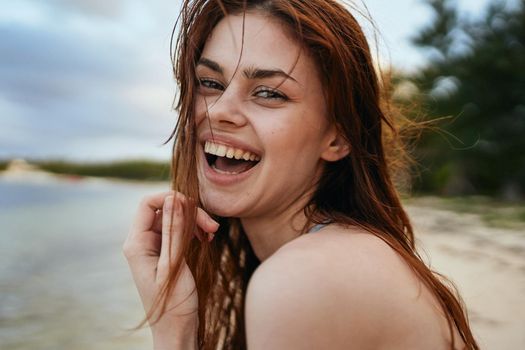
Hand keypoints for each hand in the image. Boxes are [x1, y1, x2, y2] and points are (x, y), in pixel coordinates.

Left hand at [123, 191, 218, 348]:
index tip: (194, 207)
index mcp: (136, 244)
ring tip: (212, 234)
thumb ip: (174, 230)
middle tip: (213, 226)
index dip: (171, 198)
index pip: (148, 203)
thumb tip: (173, 199)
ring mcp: (154, 247)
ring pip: (173, 219)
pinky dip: (193, 231)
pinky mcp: (165, 253)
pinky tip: (206, 239)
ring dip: (194, 222)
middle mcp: (142, 242)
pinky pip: (178, 231)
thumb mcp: (175, 265)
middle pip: (164, 209)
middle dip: (189, 212)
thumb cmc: (173, 304)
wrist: (177, 330)